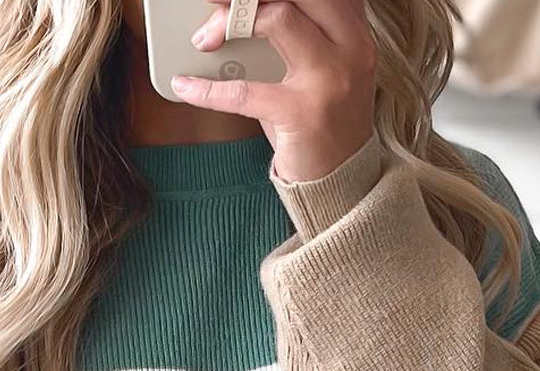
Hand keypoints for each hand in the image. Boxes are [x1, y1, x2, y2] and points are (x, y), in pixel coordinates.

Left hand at [172, 0, 377, 184]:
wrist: (343, 182)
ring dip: (231, 21)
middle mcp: (351, 47)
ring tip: (203, 39)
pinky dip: (207, 89)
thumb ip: (296, 37)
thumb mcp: (321, 70)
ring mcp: (330, 79)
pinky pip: (244, 91)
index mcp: (354, 31)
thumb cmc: (322, 123)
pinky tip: (185, 86)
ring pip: (278, 18)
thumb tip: (232, 17)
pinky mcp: (303, 115)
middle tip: (213, 2)